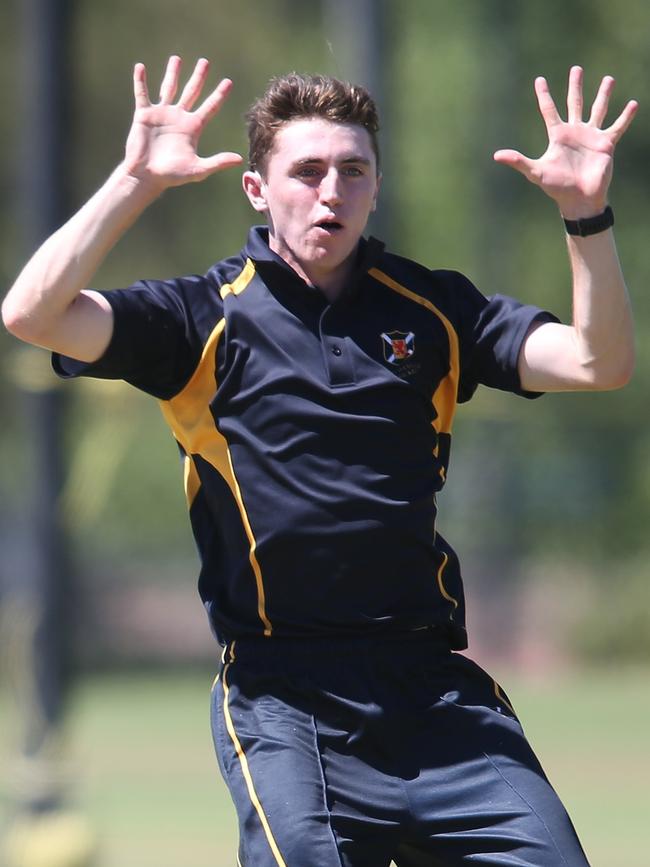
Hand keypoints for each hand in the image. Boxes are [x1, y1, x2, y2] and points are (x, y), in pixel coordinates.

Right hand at [123, 56, 242, 191]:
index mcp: (193, 128)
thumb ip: (218, 162)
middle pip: (191, 92)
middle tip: (205, 62)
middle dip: (198, 77)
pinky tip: (140, 67)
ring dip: (172, 73)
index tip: (228, 82)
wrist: (147, 176)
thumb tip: (239, 159)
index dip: (219, 95)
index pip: (210, 107)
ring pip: (169, 88)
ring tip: (177, 59)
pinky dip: (140, 81)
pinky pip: (142, 94)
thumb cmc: (172, 175)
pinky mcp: (144, 115)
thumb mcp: (198, 169)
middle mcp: (179, 117)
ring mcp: (161, 114)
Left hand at [493, 66, 637, 218]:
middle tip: (576, 68)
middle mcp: (575, 132)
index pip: (549, 110)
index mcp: (558, 135)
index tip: (539, 79)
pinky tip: (633, 103)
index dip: (543, 95)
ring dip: (603, 94)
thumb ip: (518, 161)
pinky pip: (617, 127)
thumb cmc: (557, 187)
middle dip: (575, 86)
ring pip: (598, 109)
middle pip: (575, 103)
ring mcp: (591, 136)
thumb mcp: (536, 172)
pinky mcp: (606, 144)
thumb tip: (496, 155)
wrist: (579, 199)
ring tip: (609, 79)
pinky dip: (625, 116)